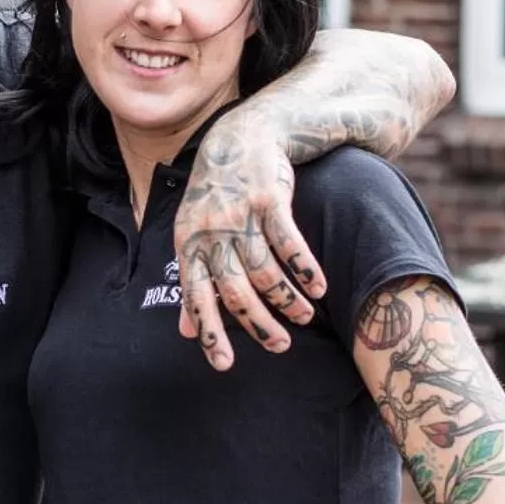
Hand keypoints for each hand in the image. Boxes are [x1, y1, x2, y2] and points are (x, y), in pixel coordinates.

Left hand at [175, 104, 326, 371]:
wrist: (241, 138)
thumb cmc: (216, 198)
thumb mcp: (195, 237)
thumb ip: (194, 285)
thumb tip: (185, 333)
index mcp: (190, 245)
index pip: (196, 297)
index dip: (210, 332)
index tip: (225, 365)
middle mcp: (211, 232)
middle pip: (235, 290)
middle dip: (259, 324)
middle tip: (281, 345)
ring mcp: (240, 215)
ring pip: (264, 271)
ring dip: (287, 300)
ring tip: (305, 317)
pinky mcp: (269, 200)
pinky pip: (289, 243)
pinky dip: (305, 269)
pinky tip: (319, 287)